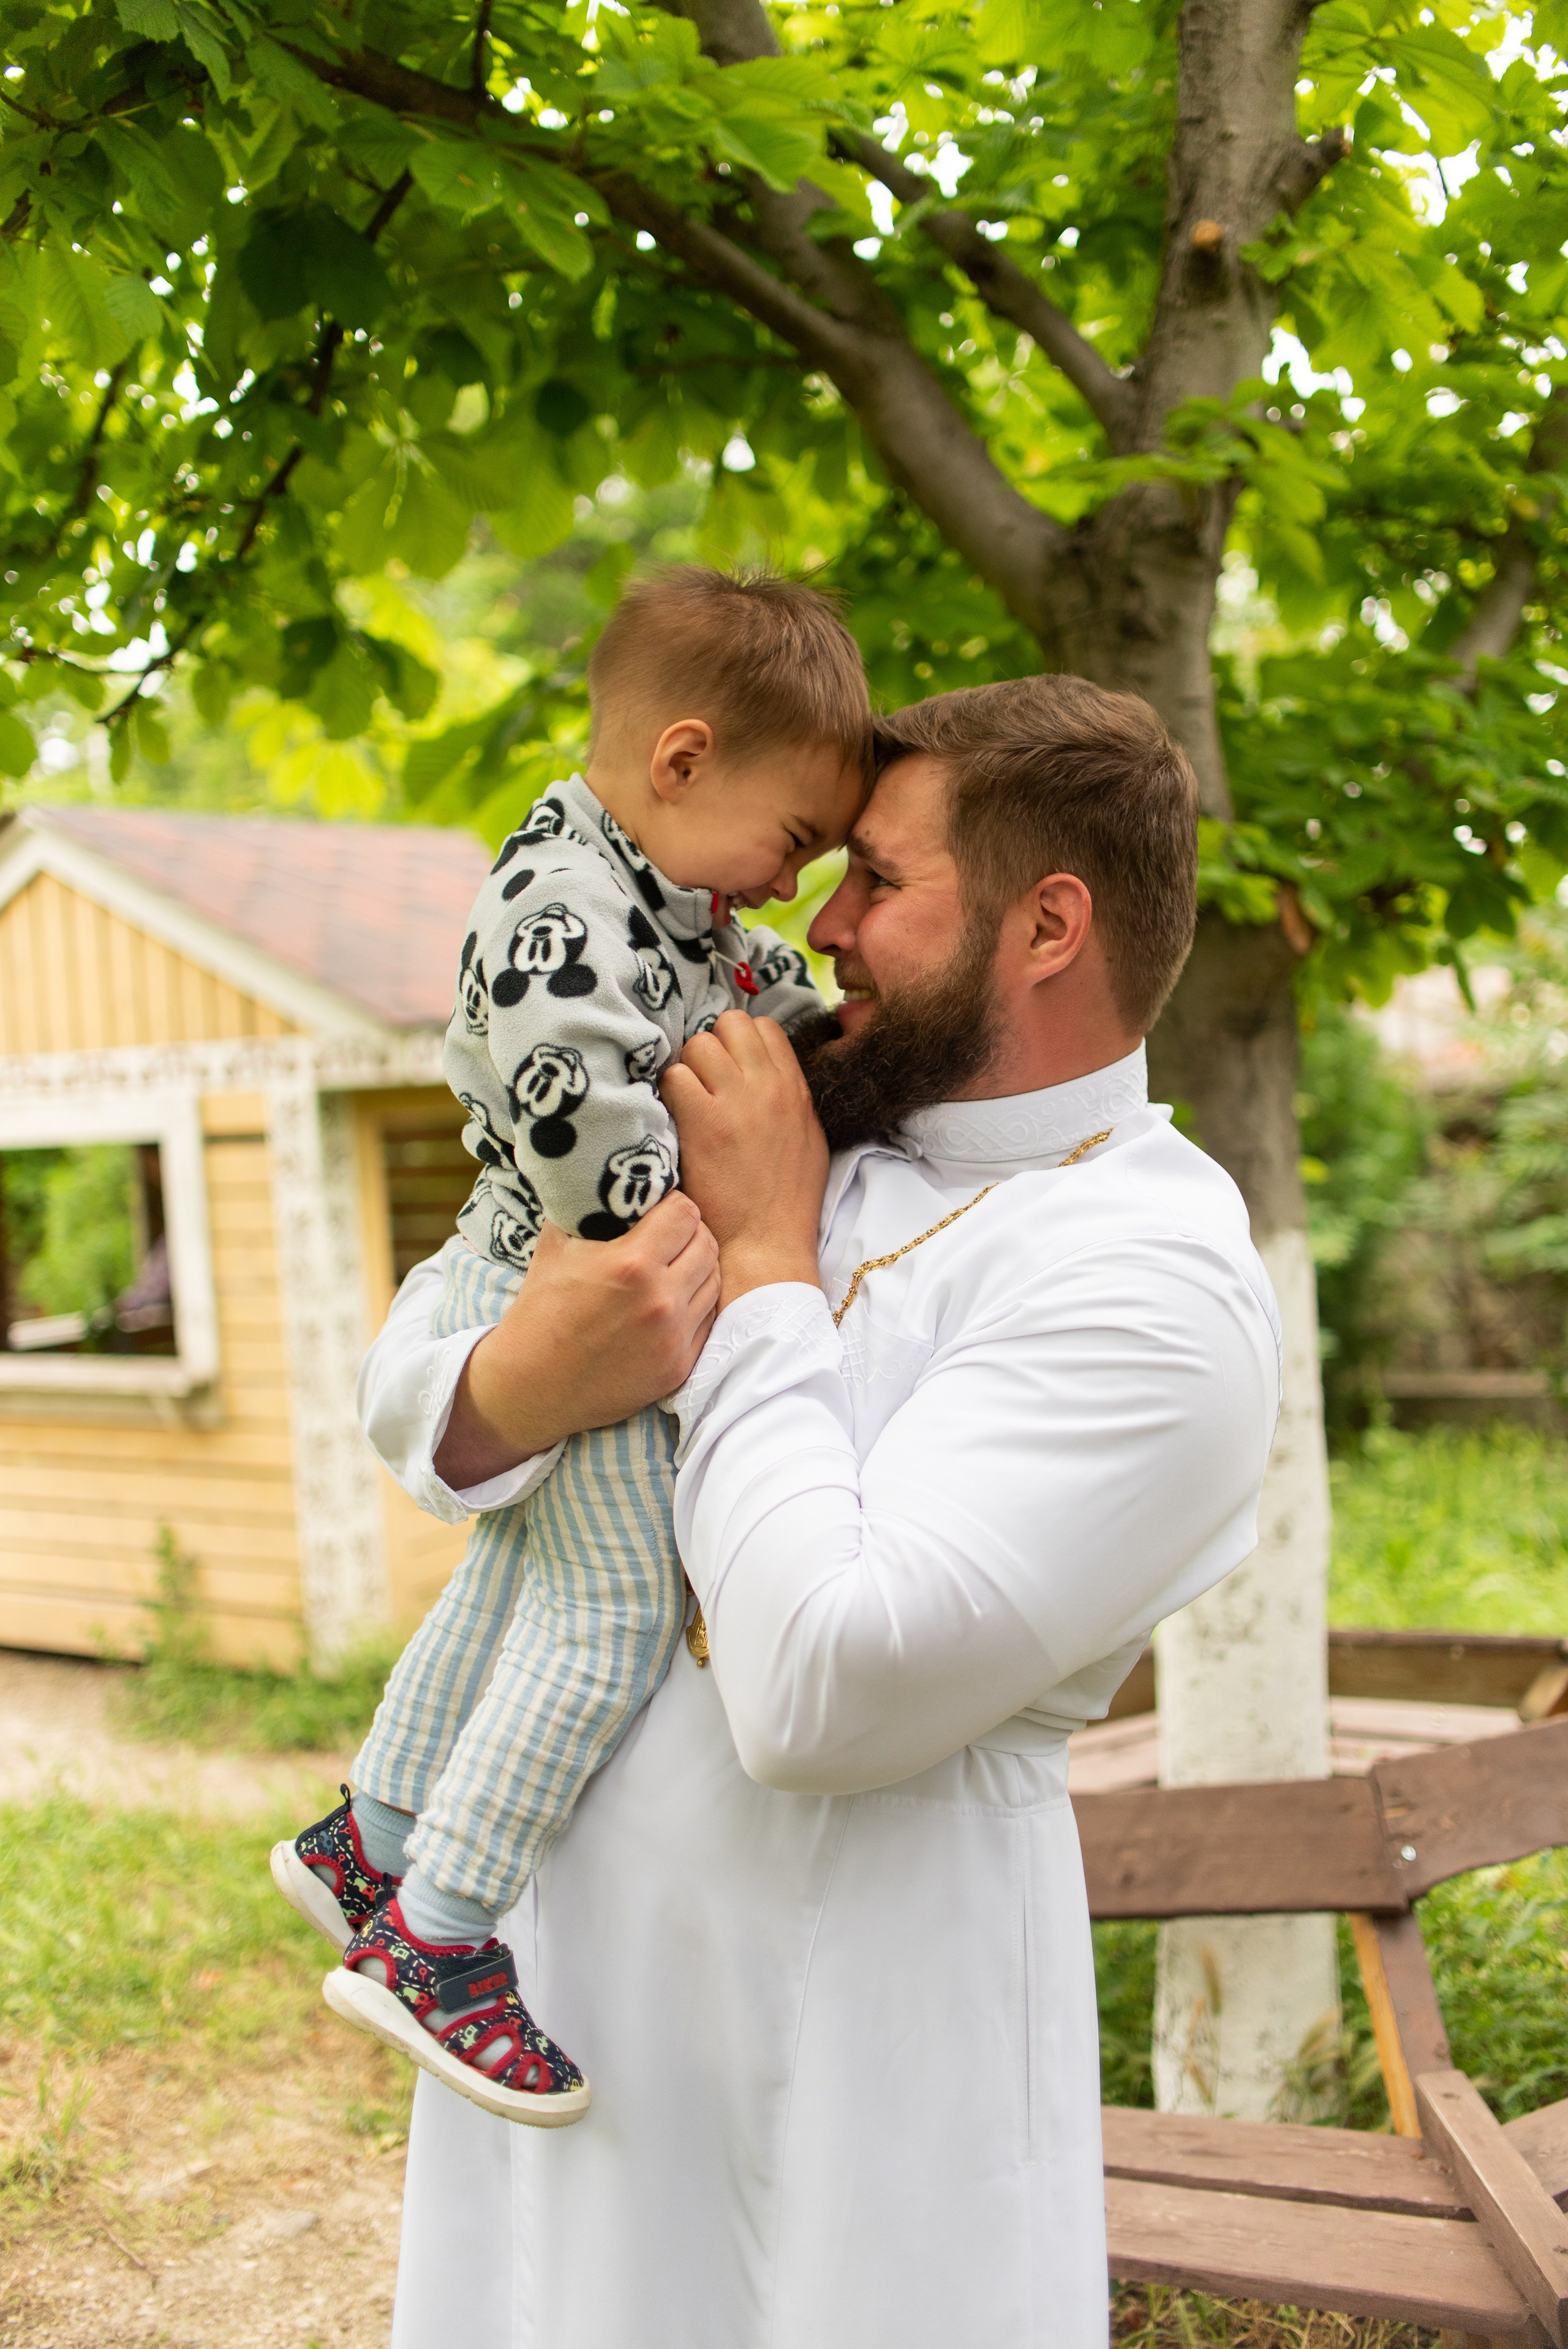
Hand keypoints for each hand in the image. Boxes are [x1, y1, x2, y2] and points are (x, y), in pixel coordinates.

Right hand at [434, 1195, 719, 1489]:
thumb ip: (586, 1209)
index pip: (685, 1212)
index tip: (658, 1211)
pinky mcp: (678, 1367)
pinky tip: (670, 1301)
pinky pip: (707, 1320)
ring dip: (696, 1268)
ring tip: (671, 1267)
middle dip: (689, 1234)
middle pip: (706, 1244)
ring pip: (713, 1282)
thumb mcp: (555, 1247)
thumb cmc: (539, 1312)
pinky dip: (694, 1305)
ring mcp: (673, 1338)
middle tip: (668, 1236)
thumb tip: (603, 1178)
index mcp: (632, 1264)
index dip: (673, 1205)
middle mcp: (661, 1300)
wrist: (530, 1386)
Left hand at [660, 1012, 827, 1310]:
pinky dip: (668, 1095)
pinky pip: (674, 1078)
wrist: (766, 1244)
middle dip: (711, 1047)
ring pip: (698, 1045)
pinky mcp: (703, 1122)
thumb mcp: (808, 1140)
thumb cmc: (786, 1201)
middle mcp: (768, 1086)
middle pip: (729, 1024)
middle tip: (702, 1082)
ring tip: (686, 1103)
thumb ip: (789, 1099)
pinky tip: (673, 1120)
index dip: (739, 1042)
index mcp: (795, 1089)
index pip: (764, 1027)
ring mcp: (736, 1101)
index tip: (727, 1067)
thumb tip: (766, 1075)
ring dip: (686, 1070)